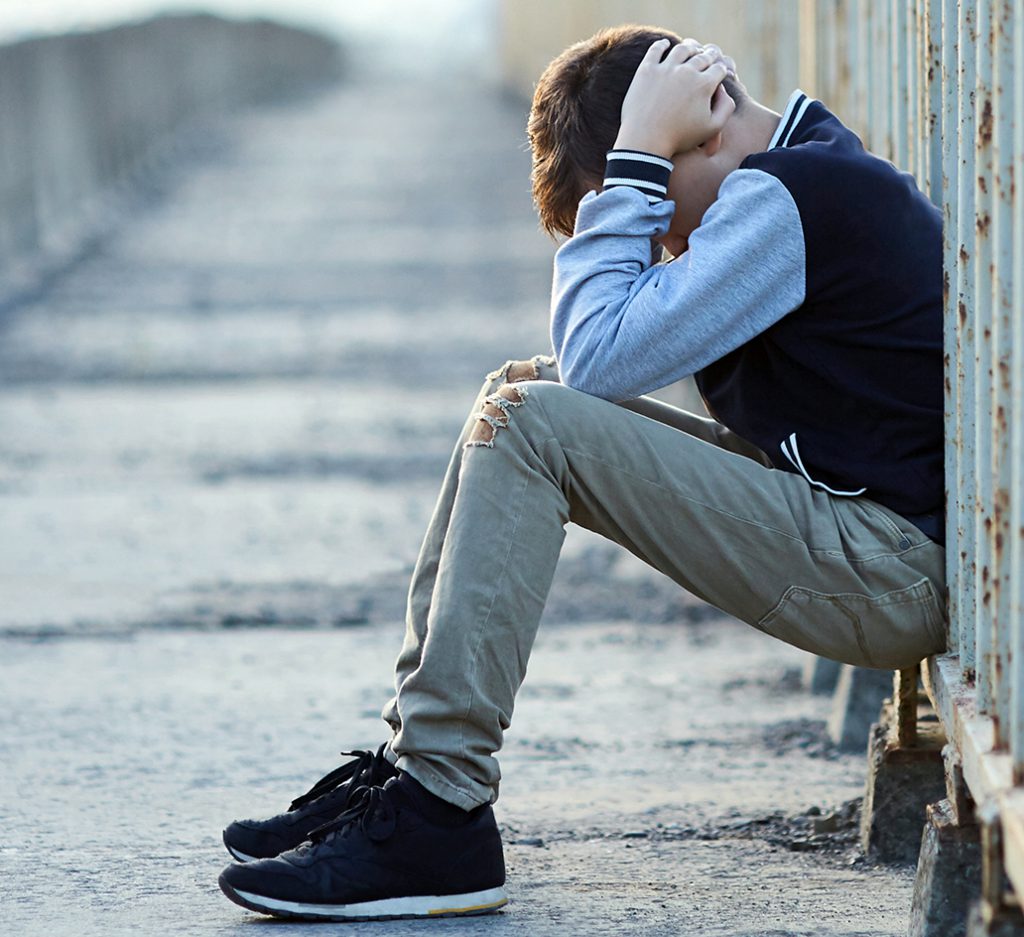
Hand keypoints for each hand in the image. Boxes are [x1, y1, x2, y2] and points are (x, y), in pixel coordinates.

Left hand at [613, 38, 735, 158]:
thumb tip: (725, 88)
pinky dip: (662, 44)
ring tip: (691, 49)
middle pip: (703, 56)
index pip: (719, 68)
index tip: (719, 72)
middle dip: (709, 56)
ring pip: (682, 49)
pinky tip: (665, 44)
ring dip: (690, 48)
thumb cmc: (679, 139)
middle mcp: (687, 71)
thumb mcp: (711, 129)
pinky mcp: (646, 69)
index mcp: (705, 84)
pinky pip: (656, 49)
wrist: (645, 142)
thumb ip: (727, 107)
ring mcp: (666, 68)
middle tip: (709, 56)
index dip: (721, 70)